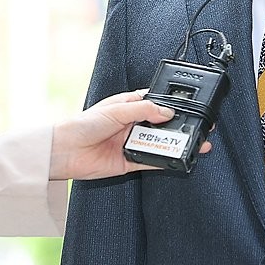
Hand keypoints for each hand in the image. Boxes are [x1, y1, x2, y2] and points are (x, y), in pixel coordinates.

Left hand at [49, 90, 211, 179]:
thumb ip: (144, 110)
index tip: (190, 108)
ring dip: (175, 144)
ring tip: (193, 144)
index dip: (173, 105)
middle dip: (180, 126)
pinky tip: (178, 159)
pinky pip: (153, 161)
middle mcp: (133, 124)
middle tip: (199, 128)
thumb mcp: (116, 110)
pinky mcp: (130, 161)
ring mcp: (132, 143)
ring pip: (160, 143)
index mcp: (129, 106)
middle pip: (163, 125)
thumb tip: (168, 112)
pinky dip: (165, 161)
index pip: (157, 103)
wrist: (65, 150)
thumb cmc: (83, 124)